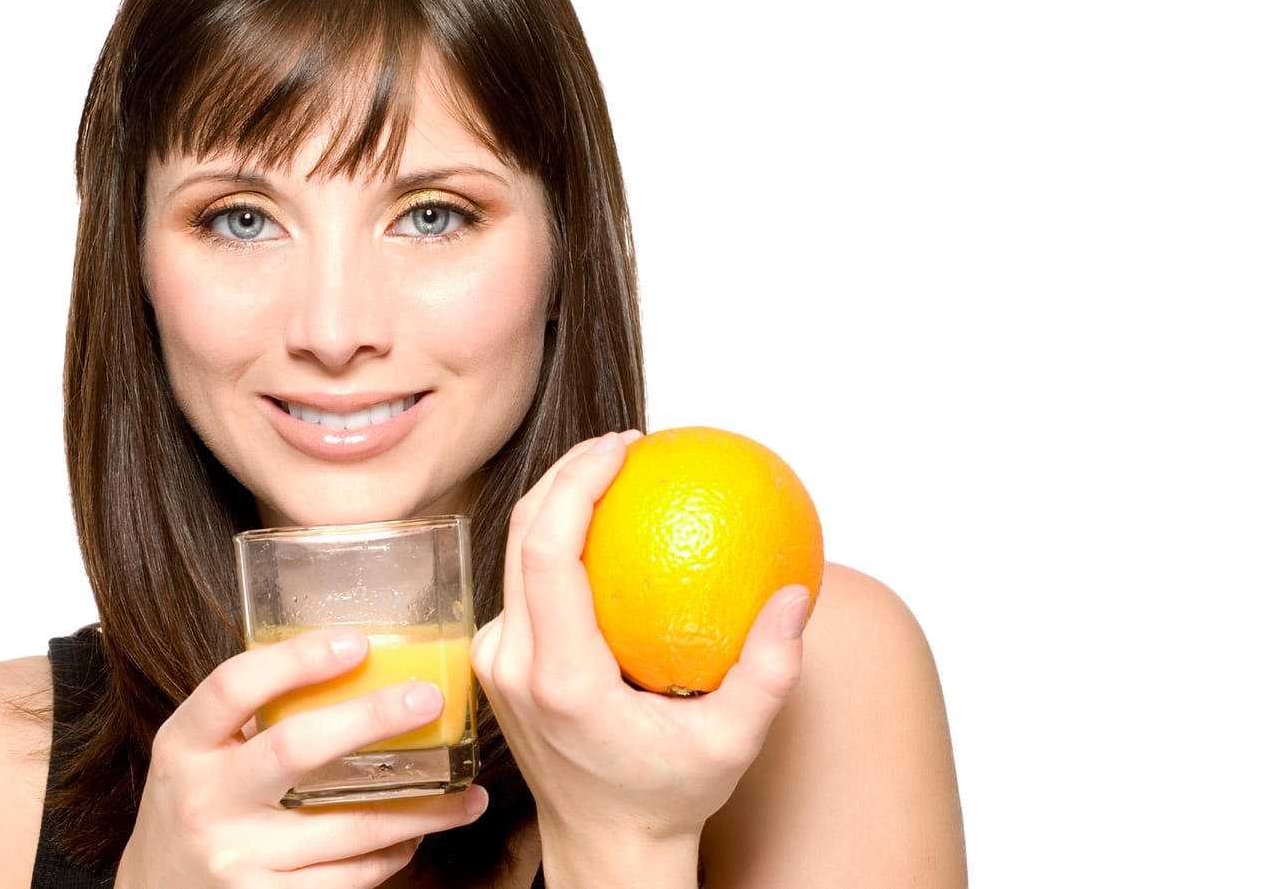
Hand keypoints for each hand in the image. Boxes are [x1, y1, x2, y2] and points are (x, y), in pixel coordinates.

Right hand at [116, 629, 487, 887]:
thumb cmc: (192, 802)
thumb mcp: (199, 750)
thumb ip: (253, 712)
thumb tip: (351, 658)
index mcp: (185, 745)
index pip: (235, 686)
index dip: (297, 659)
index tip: (357, 640)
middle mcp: (206, 800)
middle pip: (295, 749)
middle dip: (371, 719)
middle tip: (427, 698)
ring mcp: (236, 857)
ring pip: (344, 828)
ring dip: (417, 810)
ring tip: (465, 794)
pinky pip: (345, 878)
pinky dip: (390, 856)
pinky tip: (416, 836)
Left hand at [470, 431, 809, 885]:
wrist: (603, 846)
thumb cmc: (664, 797)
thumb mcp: (732, 743)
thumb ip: (768, 673)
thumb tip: (793, 596)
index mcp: (559, 680)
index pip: (546, 554)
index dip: (573, 484)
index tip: (622, 448)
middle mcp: (513, 665)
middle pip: (520, 535)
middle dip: (567, 471)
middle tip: (625, 444)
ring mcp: (496, 662)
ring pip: (513, 551)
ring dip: (558, 499)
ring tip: (614, 468)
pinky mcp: (498, 660)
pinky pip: (522, 580)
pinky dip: (557, 539)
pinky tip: (605, 525)